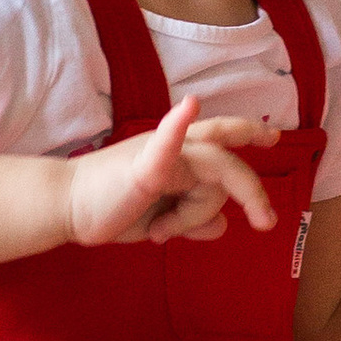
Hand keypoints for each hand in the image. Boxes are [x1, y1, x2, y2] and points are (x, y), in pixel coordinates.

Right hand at [66, 102, 276, 249]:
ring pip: (212, 175)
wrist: (68, 209)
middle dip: (249, 165)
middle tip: (270, 177)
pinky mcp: (144, 167)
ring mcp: (161, 153)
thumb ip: (191, 222)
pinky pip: (167, 146)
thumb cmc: (111, 209)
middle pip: (224, 150)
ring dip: (189, 215)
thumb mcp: (161, 221)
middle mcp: (175, 148)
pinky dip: (177, 128)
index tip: (271, 138)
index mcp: (179, 157)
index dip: (245, 134)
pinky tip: (188, 107)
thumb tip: (222, 225)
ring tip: (158, 233)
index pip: (219, 143)